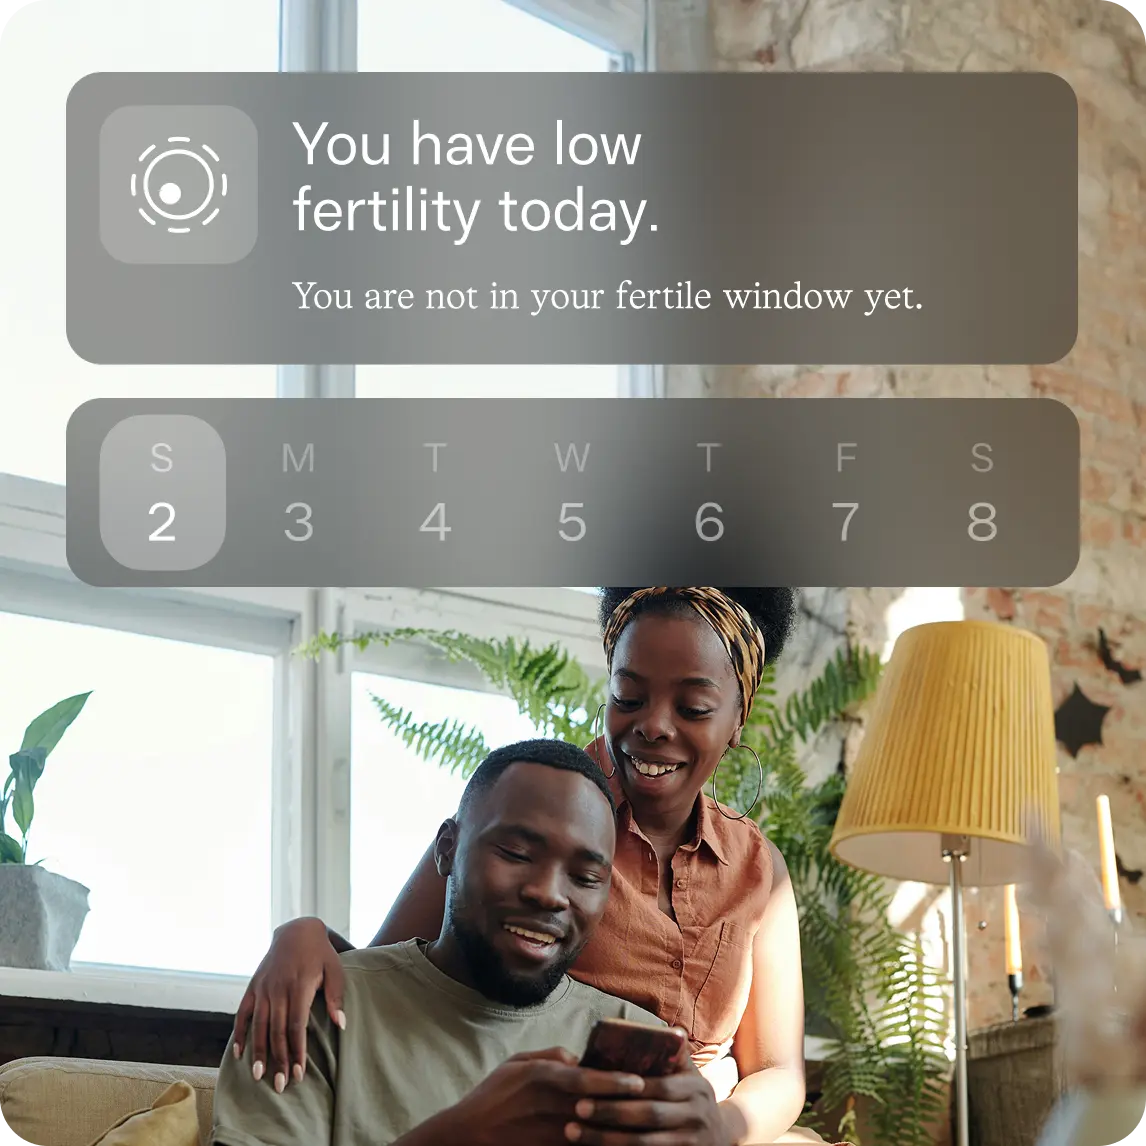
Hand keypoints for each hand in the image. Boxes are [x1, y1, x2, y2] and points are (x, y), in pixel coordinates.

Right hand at [230, 917, 345, 1091]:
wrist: (297, 930)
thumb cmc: (320, 953)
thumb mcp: (335, 969)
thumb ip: (336, 996)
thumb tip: (341, 1025)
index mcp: (299, 986)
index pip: (296, 1026)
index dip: (297, 1052)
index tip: (299, 1074)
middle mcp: (277, 989)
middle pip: (276, 1031)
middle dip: (279, 1060)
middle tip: (280, 1086)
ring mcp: (262, 988)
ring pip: (258, 1026)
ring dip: (258, 1052)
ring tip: (259, 1077)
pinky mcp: (253, 987)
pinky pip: (242, 1013)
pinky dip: (240, 1033)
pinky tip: (239, 1054)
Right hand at [443, 1047, 648, 1145]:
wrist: (466, 1137)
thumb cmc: (491, 1096)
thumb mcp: (514, 1064)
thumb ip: (548, 1056)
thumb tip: (578, 1058)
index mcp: (538, 1077)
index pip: (583, 1079)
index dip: (612, 1081)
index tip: (637, 1081)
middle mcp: (544, 1106)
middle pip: (593, 1107)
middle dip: (622, 1104)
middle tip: (652, 1102)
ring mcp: (545, 1134)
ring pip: (590, 1132)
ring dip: (615, 1128)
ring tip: (643, 1125)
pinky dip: (596, 1144)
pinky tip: (615, 1142)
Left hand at [563, 1034, 733, 1145]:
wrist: (722, 1137)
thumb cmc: (692, 1099)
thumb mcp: (690, 1075)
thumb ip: (673, 1054)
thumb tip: (658, 1028)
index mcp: (695, 1088)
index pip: (656, 1086)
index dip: (623, 1087)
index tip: (590, 1085)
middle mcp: (697, 1116)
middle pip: (649, 1115)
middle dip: (610, 1112)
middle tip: (577, 1108)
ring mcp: (692, 1143)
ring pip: (644, 1143)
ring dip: (606, 1139)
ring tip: (574, 1132)